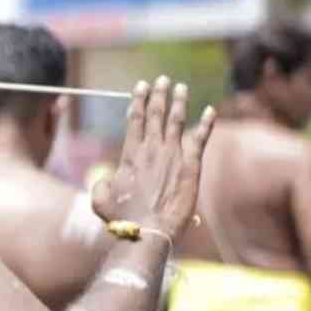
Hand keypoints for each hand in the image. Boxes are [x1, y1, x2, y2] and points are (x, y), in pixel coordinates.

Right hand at [93, 76, 215, 238]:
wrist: (148, 230)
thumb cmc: (122, 218)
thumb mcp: (100, 199)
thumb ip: (101, 183)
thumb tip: (107, 179)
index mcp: (130, 155)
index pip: (134, 120)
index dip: (137, 101)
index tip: (139, 86)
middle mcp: (152, 149)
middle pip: (155, 114)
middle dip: (158, 95)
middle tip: (161, 80)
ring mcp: (173, 155)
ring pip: (177, 120)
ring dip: (179, 101)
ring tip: (181, 86)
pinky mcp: (191, 166)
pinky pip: (201, 139)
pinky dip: (206, 123)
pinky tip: (210, 110)